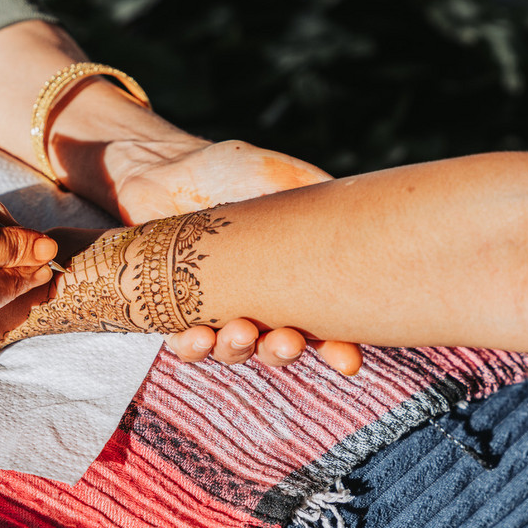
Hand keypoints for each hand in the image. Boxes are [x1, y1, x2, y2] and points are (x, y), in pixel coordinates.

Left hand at [106, 138, 360, 374]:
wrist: (167, 166)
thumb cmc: (230, 172)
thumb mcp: (281, 176)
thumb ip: (317, 195)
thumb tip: (360, 212)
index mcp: (292, 282)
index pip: (322, 327)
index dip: (338, 349)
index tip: (348, 360)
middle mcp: (258, 306)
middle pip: (277, 348)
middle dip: (284, 351)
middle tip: (287, 339)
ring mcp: (216, 311)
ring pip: (232, 351)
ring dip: (238, 350)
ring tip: (239, 332)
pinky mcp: (172, 311)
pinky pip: (184, 344)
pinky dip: (192, 346)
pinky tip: (197, 335)